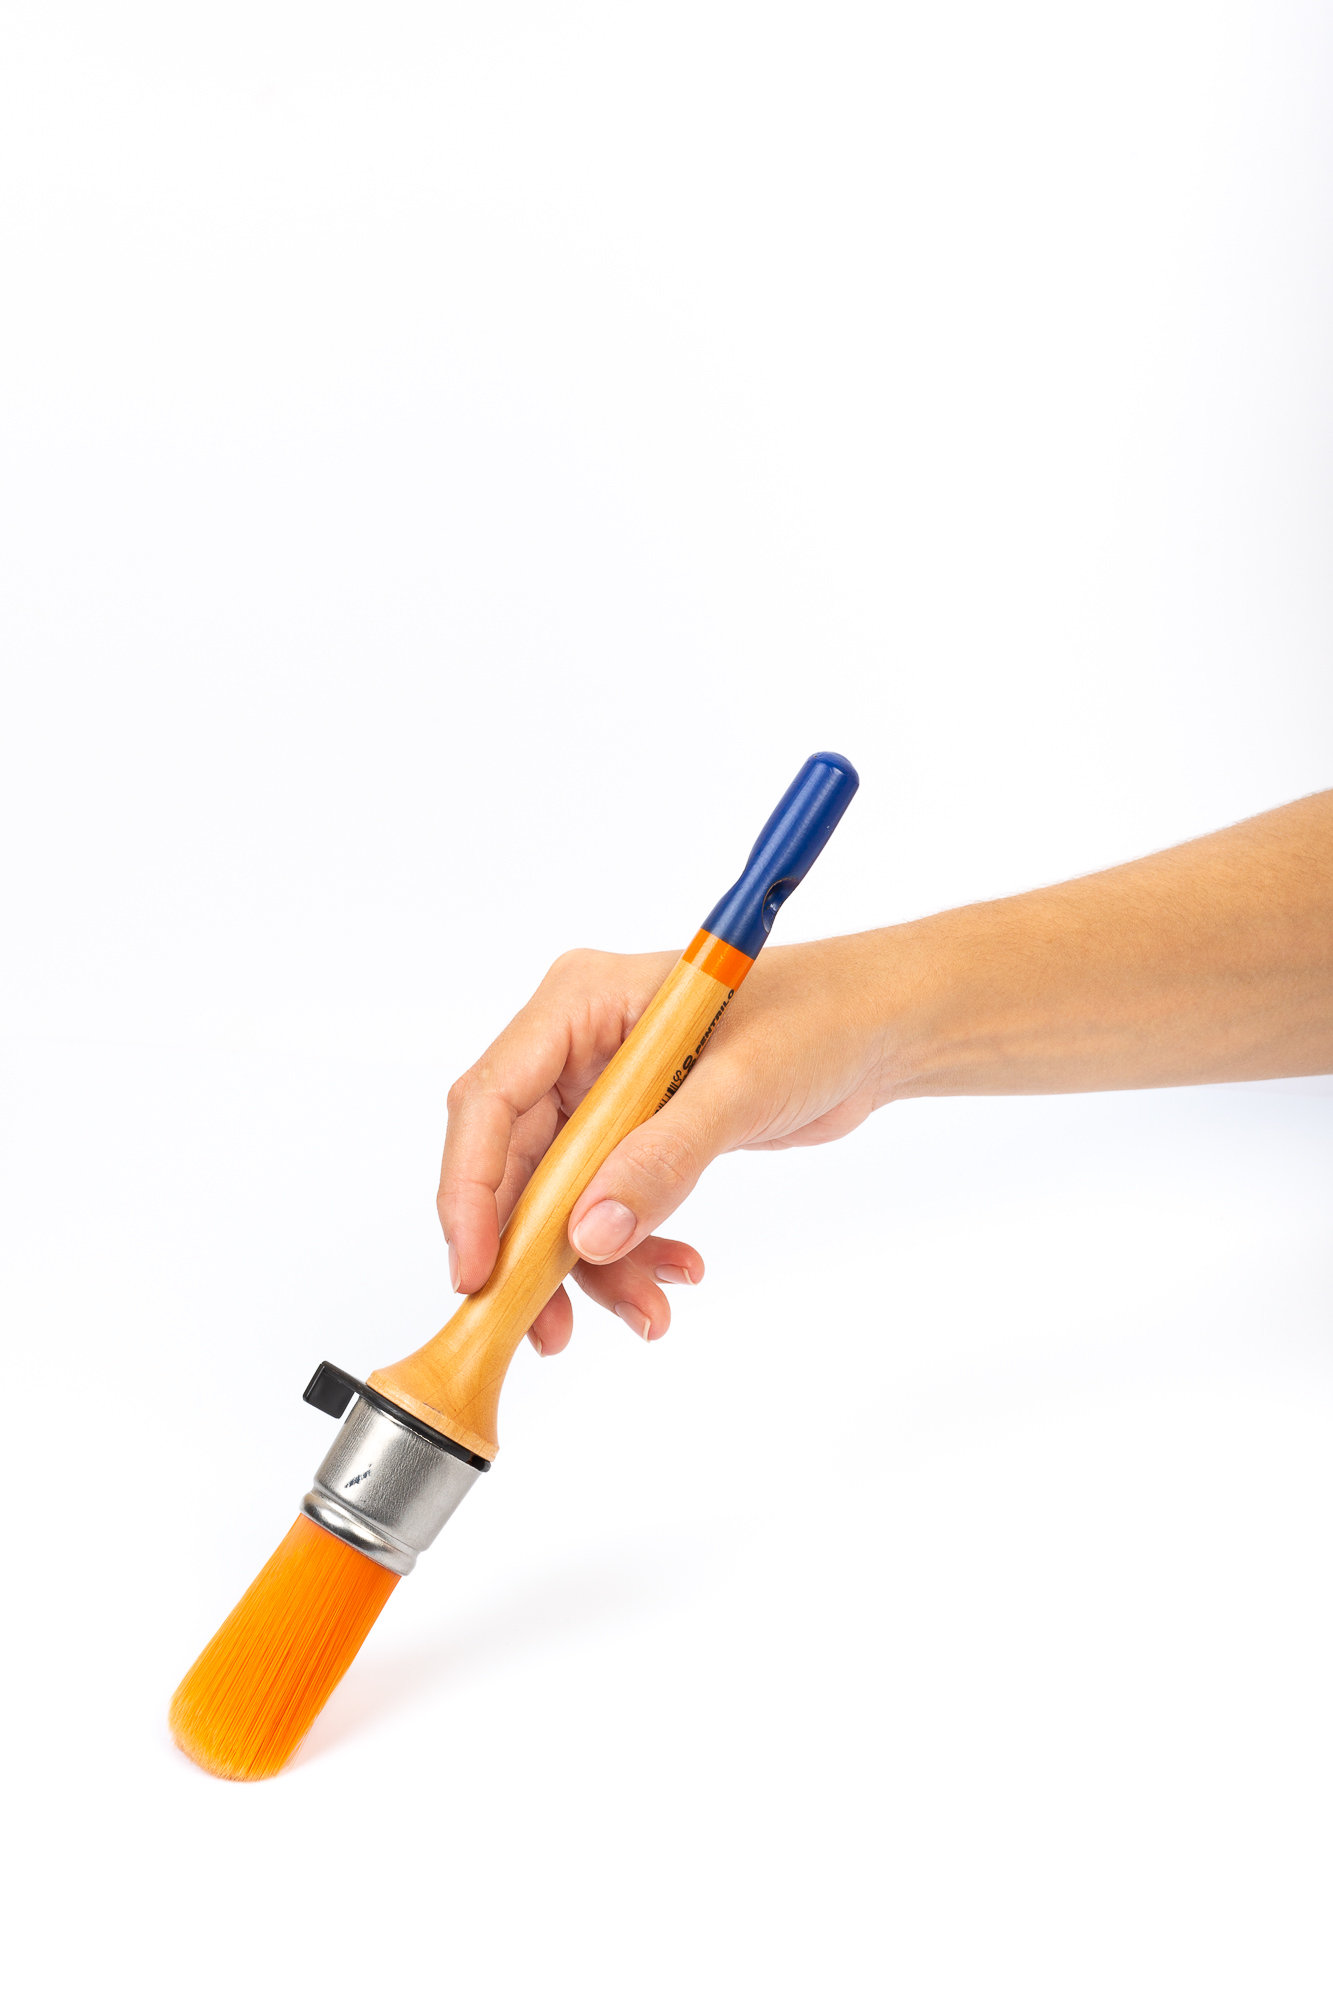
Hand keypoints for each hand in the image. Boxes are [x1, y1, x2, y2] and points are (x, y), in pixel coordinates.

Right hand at [438, 936, 890, 1353]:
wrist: (879, 1029)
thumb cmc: (817, 1020)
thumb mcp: (740, 1088)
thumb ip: (662, 1158)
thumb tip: (590, 1235)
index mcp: (579, 1002)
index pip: (489, 1098)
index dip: (470, 1188)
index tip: (477, 1270)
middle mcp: (576, 1045)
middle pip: (511, 1160)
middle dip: (531, 1249)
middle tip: (548, 1328)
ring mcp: (601, 1091)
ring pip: (557, 1198)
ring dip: (591, 1266)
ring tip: (649, 1312)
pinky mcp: (633, 1132)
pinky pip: (602, 1205)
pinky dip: (629, 1251)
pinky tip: (676, 1273)